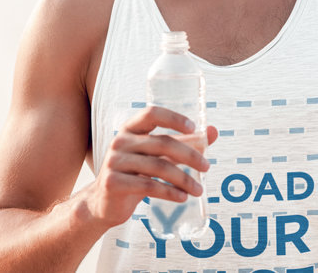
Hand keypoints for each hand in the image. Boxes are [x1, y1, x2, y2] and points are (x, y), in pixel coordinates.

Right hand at [86, 106, 217, 228]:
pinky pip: (148, 185)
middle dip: (189, 155)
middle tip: (207, 167)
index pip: (152, 113)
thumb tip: (213, 131)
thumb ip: (184, 142)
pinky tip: (182, 197)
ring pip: (158, 167)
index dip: (173, 118)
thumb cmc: (135, 173)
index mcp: (130, 128)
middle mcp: (120, 141)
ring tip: (199, 189)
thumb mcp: (156, 155)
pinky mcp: (113, 182)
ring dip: (183, 179)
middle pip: (162, 143)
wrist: (103, 203)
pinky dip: (169, 192)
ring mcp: (115, 161)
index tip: (193, 128)